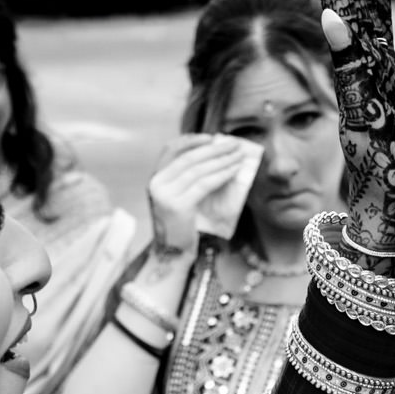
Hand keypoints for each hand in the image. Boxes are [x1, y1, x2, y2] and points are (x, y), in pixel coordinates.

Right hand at [148, 136, 260, 252]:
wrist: (171, 256)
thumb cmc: (180, 228)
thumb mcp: (177, 198)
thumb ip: (187, 179)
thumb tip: (215, 156)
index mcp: (155, 179)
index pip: (171, 149)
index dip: (192, 140)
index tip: (212, 138)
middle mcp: (156, 184)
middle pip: (189, 157)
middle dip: (215, 149)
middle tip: (235, 144)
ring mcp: (165, 195)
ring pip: (199, 169)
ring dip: (222, 160)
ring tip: (239, 156)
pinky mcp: (178, 206)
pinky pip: (205, 184)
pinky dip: (222, 174)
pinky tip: (234, 171)